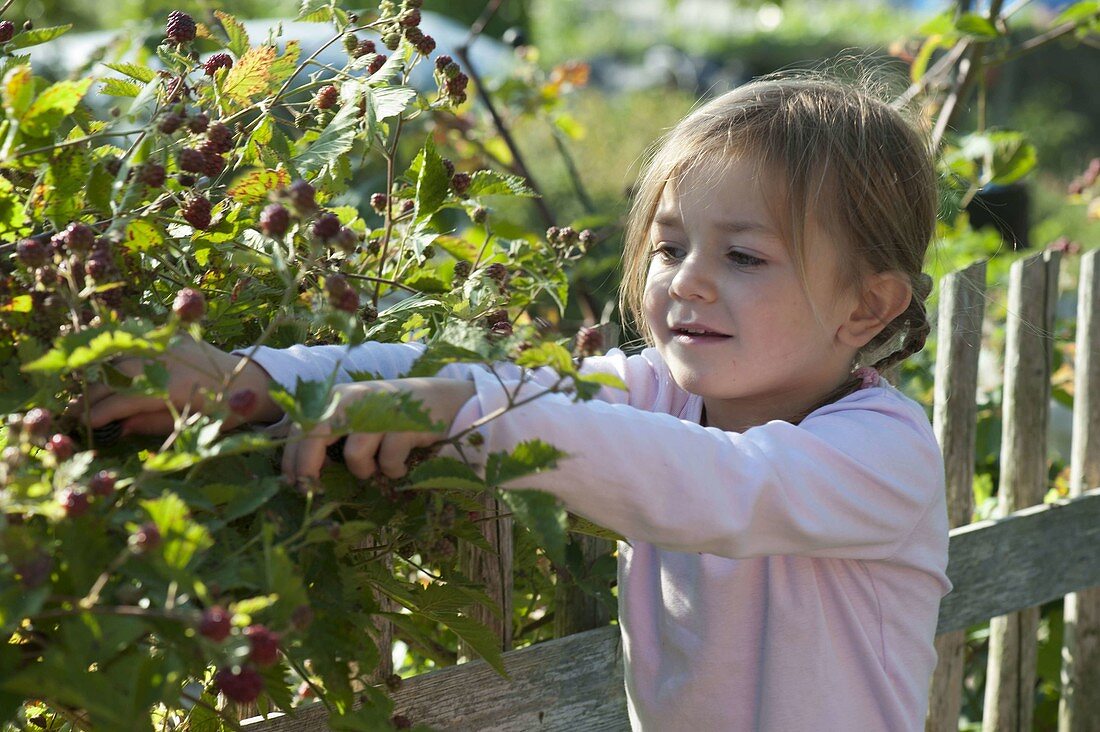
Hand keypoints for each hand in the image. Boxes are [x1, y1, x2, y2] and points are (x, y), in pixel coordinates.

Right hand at [65, 335, 280, 436]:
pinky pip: (135, 343)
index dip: (101, 413)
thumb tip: (119, 427)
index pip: (124, 399)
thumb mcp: (194, 426)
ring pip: (121, 355)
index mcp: (172, 386)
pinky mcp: (170, 336)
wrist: (253, 377)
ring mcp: (167, 344)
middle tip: (74, 411)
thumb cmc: (227, 409)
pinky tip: (108, 373)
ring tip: (89, 394)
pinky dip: (119, 357)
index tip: (85, 425)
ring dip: (101, 374)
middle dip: (93, 393)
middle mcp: (166, 360)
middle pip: (115, 374)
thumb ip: (153, 423)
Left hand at [281, 377, 475, 484]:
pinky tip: (401, 465)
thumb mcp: (358, 416)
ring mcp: (379, 412)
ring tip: (376, 469)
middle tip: (314, 490)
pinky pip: (388, 462)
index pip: (302, 427)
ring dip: (364, 470)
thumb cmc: (392, 414)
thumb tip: (303, 471)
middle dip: (309, 468)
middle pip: (316, 437)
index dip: (292, 459)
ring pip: (355, 455)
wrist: (441, 400)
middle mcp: (353, 400)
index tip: (294, 482)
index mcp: (336, 397)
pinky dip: (394, 470)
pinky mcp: (404, 426)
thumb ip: (332, 433)